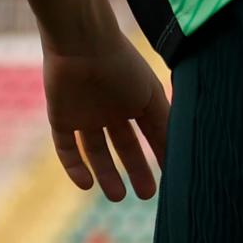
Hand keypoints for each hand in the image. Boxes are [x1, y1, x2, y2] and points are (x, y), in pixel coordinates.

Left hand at [42, 26, 168, 200]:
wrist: (81, 45)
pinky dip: (75, 167)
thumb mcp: (150, 96)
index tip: (171, 176)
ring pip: (97, 151)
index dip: (160, 153)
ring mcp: (86, 115)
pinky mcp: (61, 119)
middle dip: (136, 170)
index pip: (151, 132)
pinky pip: (67, 148)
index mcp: (136, 100)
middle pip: (125, 146)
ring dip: (107, 174)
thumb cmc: (122, 66)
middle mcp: (113, 109)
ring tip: (118, 197)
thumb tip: (180, 150)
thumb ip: (164, 122)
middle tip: (147, 195)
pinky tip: (86, 183)